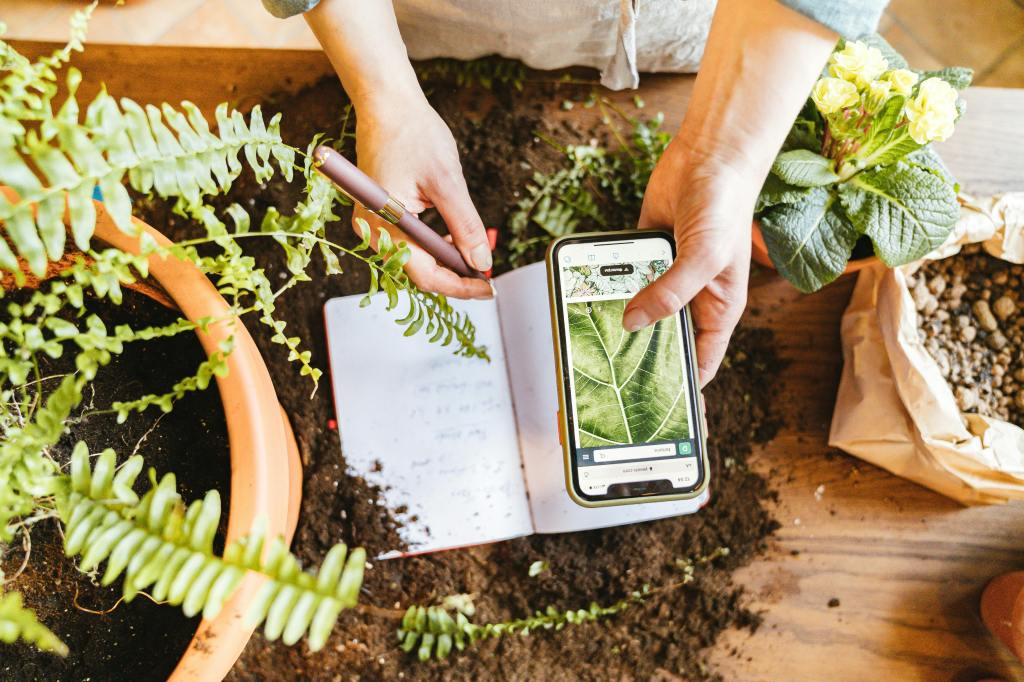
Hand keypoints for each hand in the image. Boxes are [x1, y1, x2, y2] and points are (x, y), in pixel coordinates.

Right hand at [353, 99, 492, 298]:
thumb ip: (464, 226)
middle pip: (418, 272)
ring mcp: (372, 222)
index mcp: (386, 225)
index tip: (487, 287)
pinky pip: (407, 242)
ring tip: (473, 253)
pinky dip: (432, 246)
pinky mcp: (377, 213)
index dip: (460, 286)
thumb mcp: (447, 182)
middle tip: (485, 272)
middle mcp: (372, 230)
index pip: (426, 275)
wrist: (387, 104)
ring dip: (444, 260)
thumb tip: (481, 260)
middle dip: (454, 275)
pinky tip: (451, 237)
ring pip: (413, 259)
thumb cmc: (412, 134)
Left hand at [618, 0, 835, 385]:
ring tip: (588, 346)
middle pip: (661, 341)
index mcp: (717, 310)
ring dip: (616, 323)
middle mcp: (691, 300)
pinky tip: (585, 301)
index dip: (682, 389)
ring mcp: (665, 279)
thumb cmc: (724, 207)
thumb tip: (633, 322)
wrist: (707, 156)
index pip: (699, 363)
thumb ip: (670, 293)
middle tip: (607, 383)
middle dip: (639, 359)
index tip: (658, 414)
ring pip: (637, 312)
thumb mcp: (703, 257)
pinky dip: (606, 289)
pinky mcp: (643, 258)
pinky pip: (621, 281)